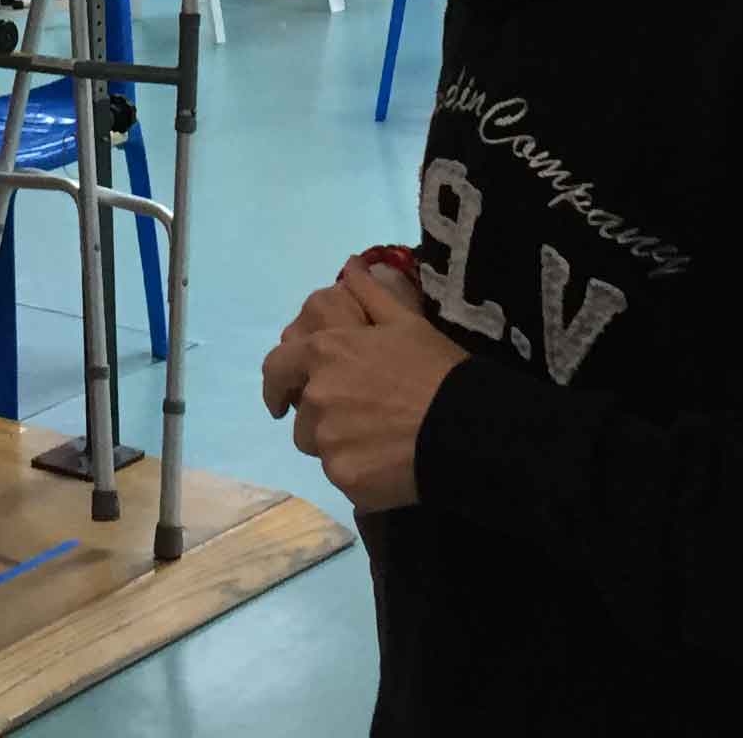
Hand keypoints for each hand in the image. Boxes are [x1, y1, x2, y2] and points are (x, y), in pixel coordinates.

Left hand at [280, 268, 466, 513]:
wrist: (465, 427)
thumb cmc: (434, 368)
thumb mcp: (405, 321)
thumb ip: (368, 293)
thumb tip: (350, 266)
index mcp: (325, 352)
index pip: (276, 368)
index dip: (277, 383)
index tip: (282, 399)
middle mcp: (317, 395)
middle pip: (301, 413)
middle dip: (319, 415)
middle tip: (356, 417)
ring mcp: (327, 439)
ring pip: (316, 445)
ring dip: (335, 442)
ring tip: (373, 439)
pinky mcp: (342, 476)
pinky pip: (338, 472)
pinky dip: (356, 467)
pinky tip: (385, 462)